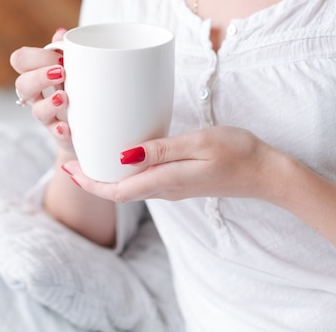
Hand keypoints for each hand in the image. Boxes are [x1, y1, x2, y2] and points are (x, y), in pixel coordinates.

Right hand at [10, 28, 73, 153]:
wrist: (95, 121)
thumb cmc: (79, 86)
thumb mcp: (75, 64)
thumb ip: (67, 49)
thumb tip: (61, 33)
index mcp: (38, 72)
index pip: (20, 60)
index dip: (35, 57)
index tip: (60, 58)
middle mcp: (38, 95)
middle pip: (23, 84)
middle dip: (39, 77)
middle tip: (62, 73)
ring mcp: (48, 115)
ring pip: (36, 111)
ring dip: (49, 104)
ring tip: (64, 98)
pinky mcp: (61, 134)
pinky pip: (54, 134)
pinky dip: (59, 130)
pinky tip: (67, 128)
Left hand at [62, 126, 280, 202]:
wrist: (267, 173)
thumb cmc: (237, 153)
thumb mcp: (199, 144)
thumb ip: (161, 151)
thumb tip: (123, 156)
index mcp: (165, 181)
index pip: (116, 191)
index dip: (89, 182)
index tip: (68, 168)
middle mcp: (165, 189)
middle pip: (118, 191)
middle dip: (91, 180)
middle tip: (70, 161)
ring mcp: (173, 188)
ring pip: (130, 188)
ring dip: (106, 178)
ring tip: (90, 157)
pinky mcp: (180, 182)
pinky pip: (144, 182)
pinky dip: (125, 174)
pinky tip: (123, 158)